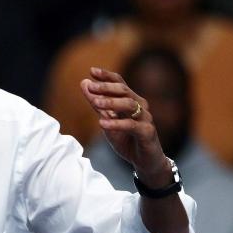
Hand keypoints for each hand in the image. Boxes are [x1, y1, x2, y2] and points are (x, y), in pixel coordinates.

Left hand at [80, 67, 171, 186]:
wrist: (144, 161)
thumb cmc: (127, 140)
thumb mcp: (107, 121)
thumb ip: (97, 104)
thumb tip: (84, 83)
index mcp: (131, 101)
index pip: (120, 83)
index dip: (107, 76)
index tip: (92, 71)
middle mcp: (141, 106)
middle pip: (124, 90)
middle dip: (106, 87)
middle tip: (90, 86)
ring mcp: (146, 118)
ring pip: (130, 105)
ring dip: (111, 102)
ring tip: (95, 103)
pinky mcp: (148, 132)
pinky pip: (131, 125)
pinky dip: (116, 123)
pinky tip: (102, 123)